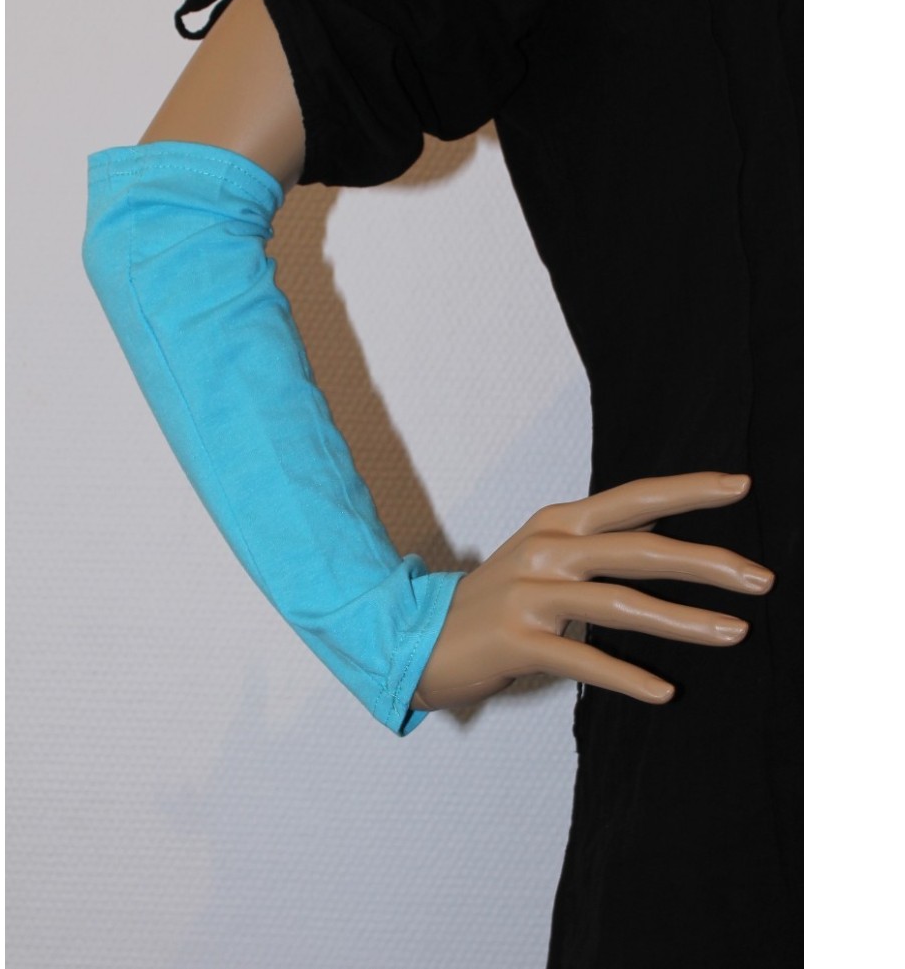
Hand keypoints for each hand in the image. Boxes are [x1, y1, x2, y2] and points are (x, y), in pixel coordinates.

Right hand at [412, 472, 772, 710]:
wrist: (415, 636)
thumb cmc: (492, 600)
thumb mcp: (540, 556)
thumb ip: (594, 543)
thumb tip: (663, 534)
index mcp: (555, 524)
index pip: (633, 500)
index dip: (688, 491)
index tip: (741, 486)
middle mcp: (545, 550)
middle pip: (638, 548)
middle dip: (706, 561)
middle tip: (762, 578)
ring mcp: (529, 596)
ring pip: (620, 603)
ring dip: (684, 620)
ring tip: (734, 632)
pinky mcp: (516, 642)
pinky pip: (583, 660)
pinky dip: (626, 677)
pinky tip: (663, 691)